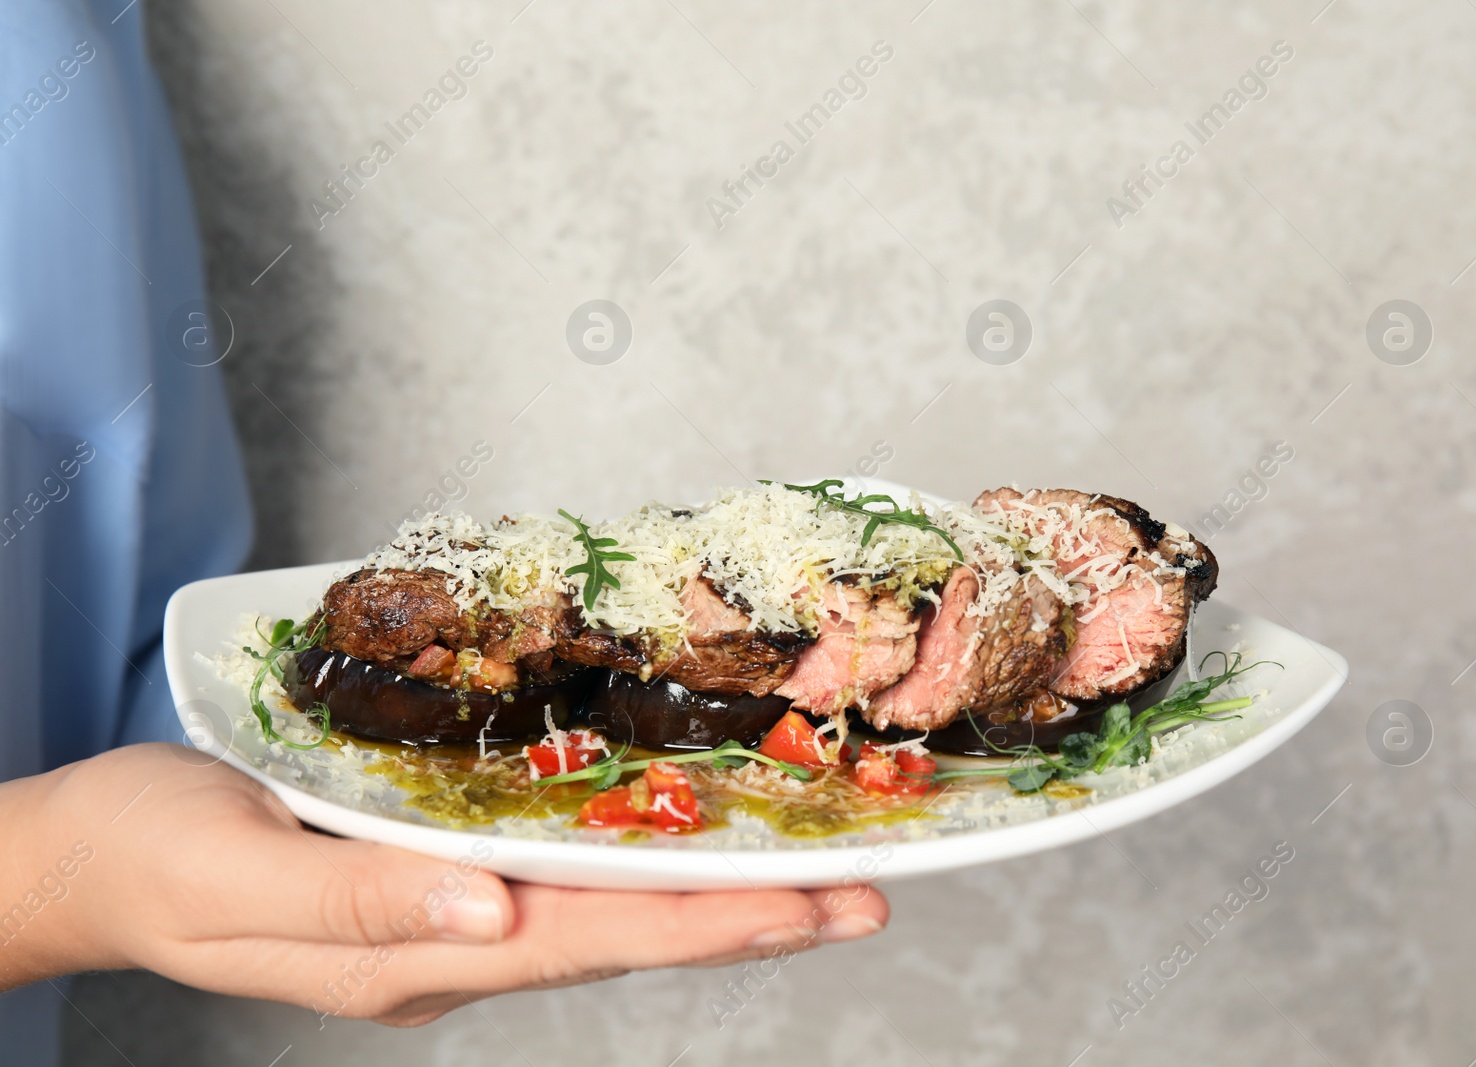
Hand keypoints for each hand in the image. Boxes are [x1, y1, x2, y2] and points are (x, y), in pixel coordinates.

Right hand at [0, 743, 887, 1025]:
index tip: (813, 907)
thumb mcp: (238, 878)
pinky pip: (559, 874)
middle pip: (629, 931)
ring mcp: (449, 915)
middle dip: (748, 913)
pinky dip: (635, 858)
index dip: (710, 922)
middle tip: (865, 892)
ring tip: (809, 871)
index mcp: (419, 953)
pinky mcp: (435, 875)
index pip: (596, 941)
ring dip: (708, 889)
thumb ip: (364, 901)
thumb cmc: (152, 856)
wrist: (91, 859)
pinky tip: (675, 837)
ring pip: (607, 907)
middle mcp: (455, 942)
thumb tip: (493, 914)